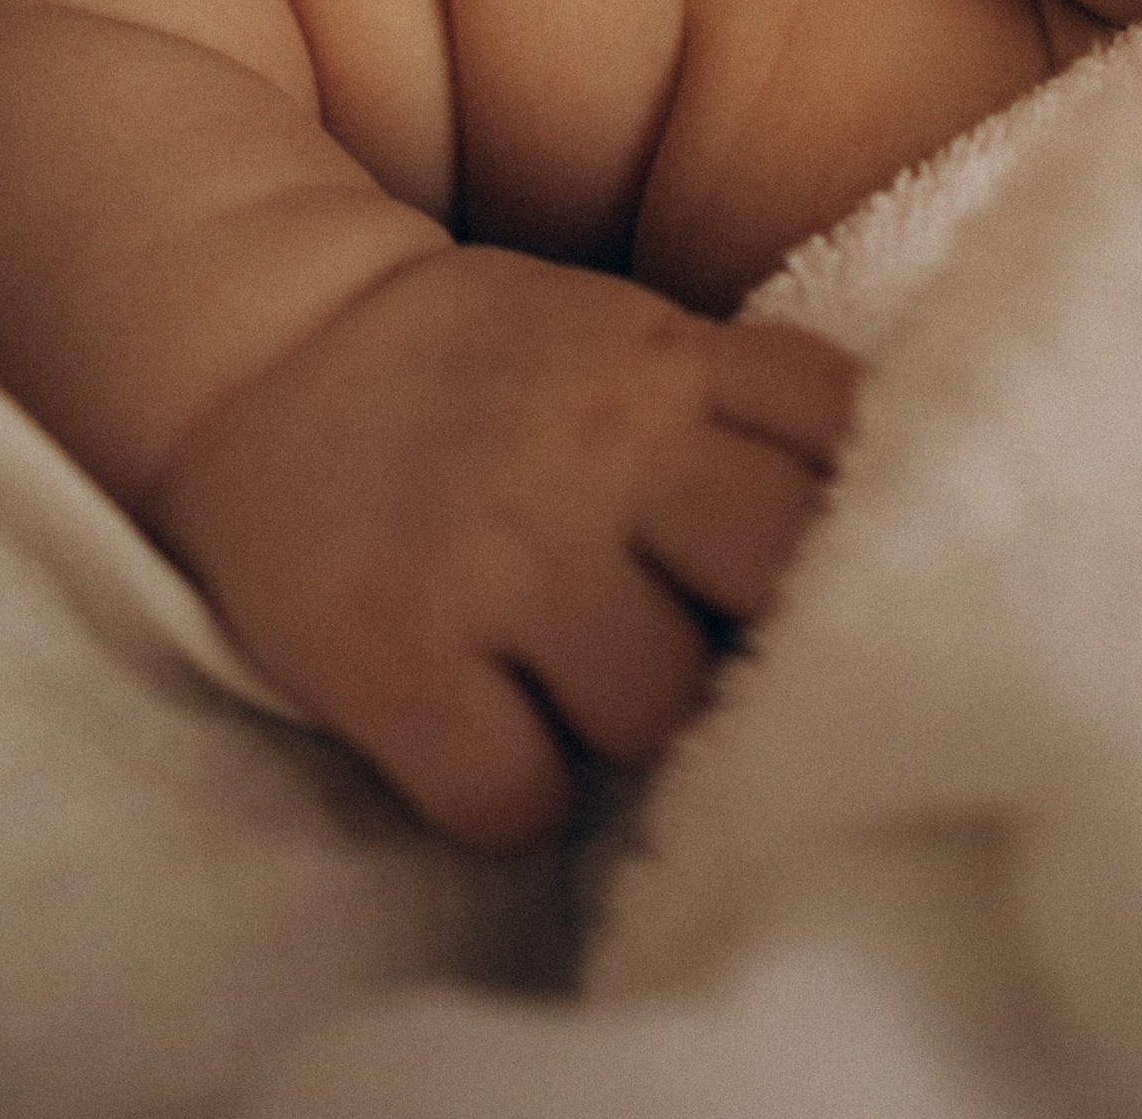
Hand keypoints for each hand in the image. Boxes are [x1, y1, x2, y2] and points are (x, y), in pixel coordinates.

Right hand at [145, 239, 858, 847]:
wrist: (265, 350)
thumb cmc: (482, 373)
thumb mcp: (626, 340)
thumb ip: (738, 414)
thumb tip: (877, 528)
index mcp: (664, 362)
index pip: (842, 429)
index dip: (853, 505)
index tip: (817, 554)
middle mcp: (600, 448)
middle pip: (781, 573)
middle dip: (760, 626)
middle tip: (701, 638)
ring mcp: (498, 555)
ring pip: (659, 709)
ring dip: (625, 720)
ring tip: (565, 674)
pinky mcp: (398, 661)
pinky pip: (521, 800)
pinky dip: (512, 791)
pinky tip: (484, 727)